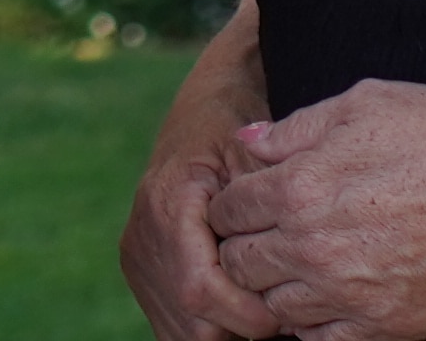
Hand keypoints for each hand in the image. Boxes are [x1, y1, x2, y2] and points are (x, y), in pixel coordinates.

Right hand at [122, 0, 279, 340]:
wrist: (201, 107)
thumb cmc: (235, 125)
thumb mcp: (254, 153)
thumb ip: (266, 203)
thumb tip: (286, 266)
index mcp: (166, 205)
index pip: (200, 288)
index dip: (244, 312)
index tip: (284, 313)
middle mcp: (142, 237)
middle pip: (191, 318)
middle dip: (239, 327)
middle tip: (284, 318)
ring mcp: (139, 258)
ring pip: (182, 330)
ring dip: (225, 331)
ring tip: (266, 310)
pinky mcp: (143, 272)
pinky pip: (177, 323)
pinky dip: (211, 324)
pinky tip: (244, 308)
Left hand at [204, 79, 425, 340]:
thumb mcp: (364, 104)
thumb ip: (295, 127)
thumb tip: (247, 139)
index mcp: (298, 186)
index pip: (225, 207)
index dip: (227, 202)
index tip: (243, 200)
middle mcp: (311, 246)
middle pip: (237, 262)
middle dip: (239, 246)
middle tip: (259, 236)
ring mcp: (345, 294)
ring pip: (270, 308)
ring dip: (271, 288)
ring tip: (291, 268)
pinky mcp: (381, 328)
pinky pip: (316, 340)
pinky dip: (308, 323)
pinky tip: (322, 298)